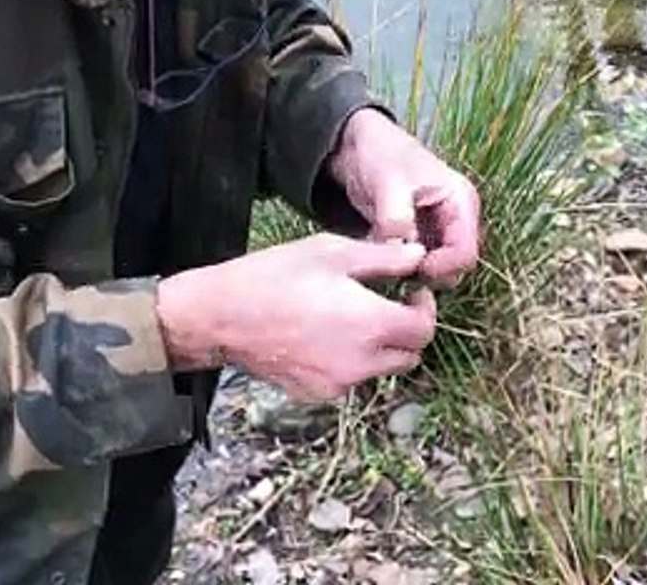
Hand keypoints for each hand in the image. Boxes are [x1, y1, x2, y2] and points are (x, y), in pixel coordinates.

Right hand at [155, 234, 437, 401]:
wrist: (220, 316)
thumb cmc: (274, 276)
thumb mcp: (332, 252)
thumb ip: (383, 259)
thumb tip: (417, 257)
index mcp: (371, 325)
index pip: (424, 329)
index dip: (426, 309)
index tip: (412, 292)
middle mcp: (360, 363)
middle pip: (409, 356)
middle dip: (407, 332)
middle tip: (389, 305)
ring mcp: (337, 384)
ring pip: (379, 370)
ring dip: (379, 348)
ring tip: (352, 319)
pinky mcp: (315, 395)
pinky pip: (347, 380)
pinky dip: (348, 363)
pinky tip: (323, 337)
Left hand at [329, 108, 480, 287]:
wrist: (358, 146)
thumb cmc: (380, 154)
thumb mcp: (387, 181)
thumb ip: (395, 217)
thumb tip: (400, 250)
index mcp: (460, 202)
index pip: (466, 254)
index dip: (441, 268)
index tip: (411, 266)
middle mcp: (455, 220)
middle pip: (453, 268)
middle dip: (425, 272)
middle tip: (392, 264)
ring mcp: (438, 231)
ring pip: (434, 270)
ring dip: (409, 271)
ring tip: (383, 255)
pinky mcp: (419, 239)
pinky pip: (415, 264)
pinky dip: (398, 265)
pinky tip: (379, 252)